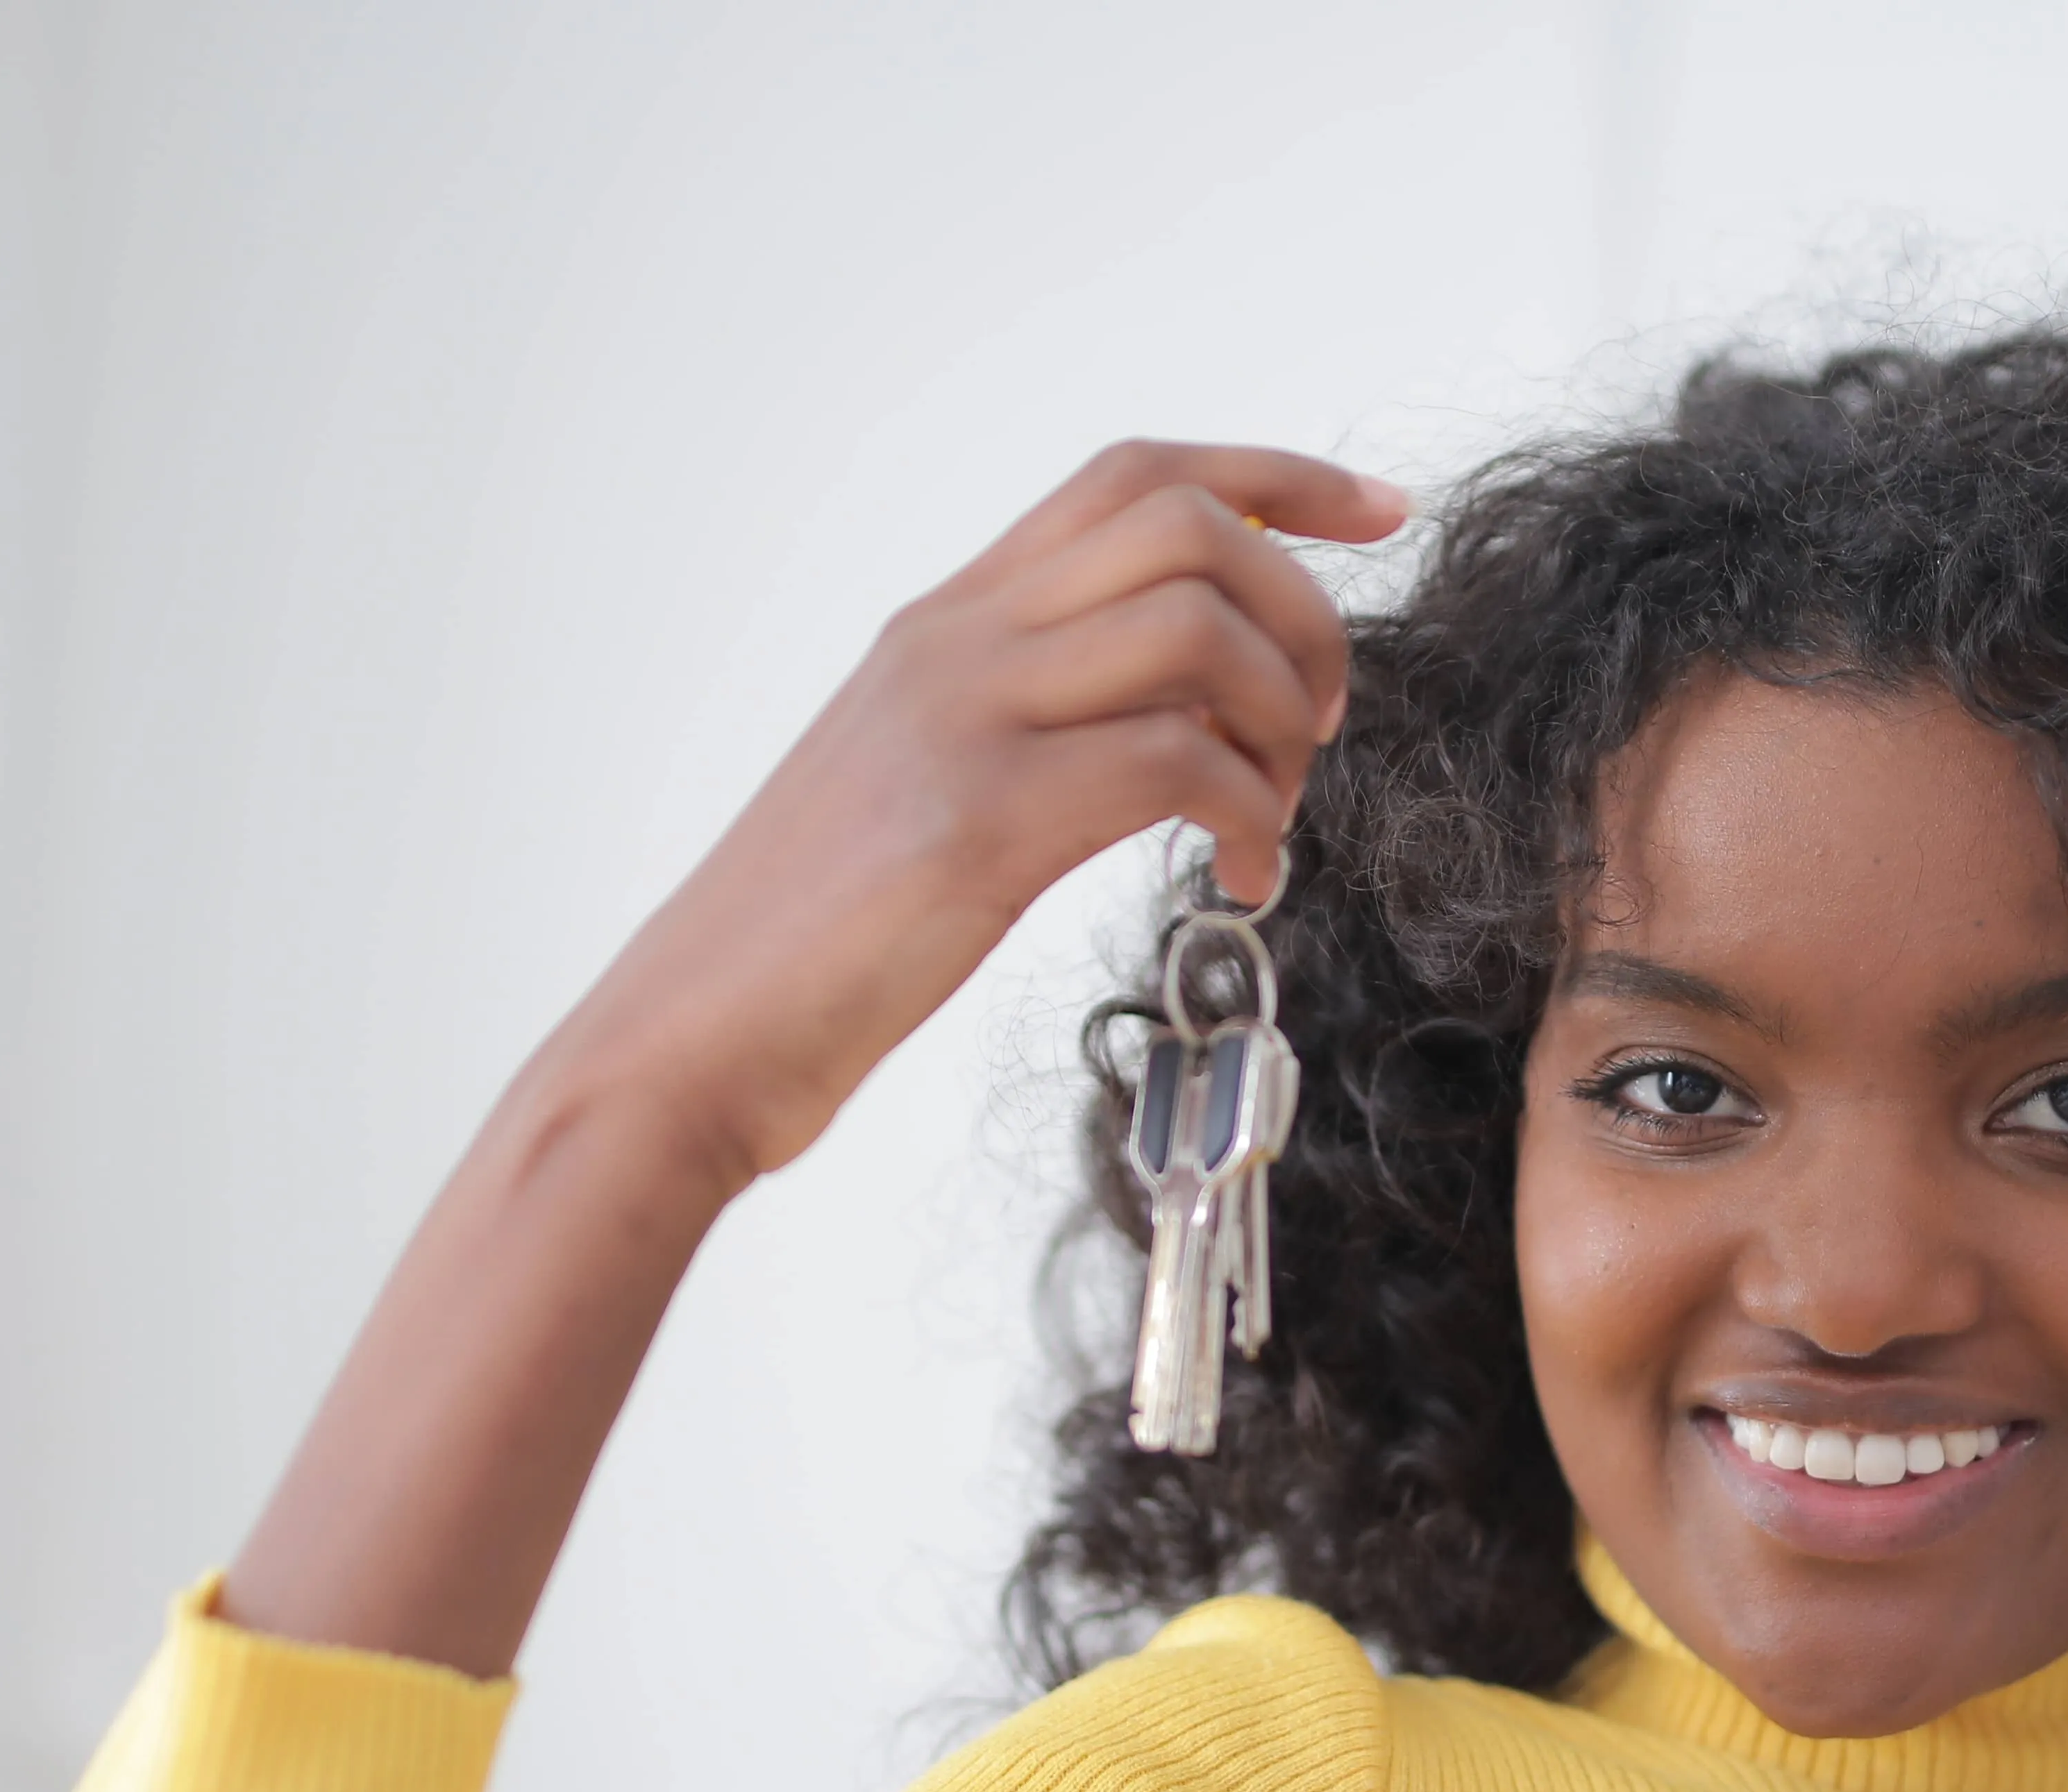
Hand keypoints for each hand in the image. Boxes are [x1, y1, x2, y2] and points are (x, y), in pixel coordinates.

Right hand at [544, 440, 1409, 1190]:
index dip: (1277, 479)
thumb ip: (1027, 726)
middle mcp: (954, 642)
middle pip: (1186, 524)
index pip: (1130, 479)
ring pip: (1194, 628)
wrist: (690, 1037)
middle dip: (1301, 610)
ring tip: (1274, 812)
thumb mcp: (923, 790)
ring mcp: (960, 722)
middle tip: (1320, 725)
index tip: (1377, 513)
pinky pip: (1174, 763)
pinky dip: (1250, 817)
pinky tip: (1241, 881)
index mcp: (946, 624)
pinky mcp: (975, 822)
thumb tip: (1165, 724)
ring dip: (1281, 717)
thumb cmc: (816, 943)